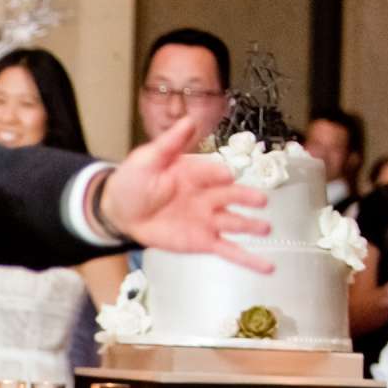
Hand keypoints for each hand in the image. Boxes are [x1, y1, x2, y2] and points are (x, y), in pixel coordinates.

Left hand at [99, 117, 271, 271]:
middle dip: (246, 198)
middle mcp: (209, 195)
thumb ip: (169, 143)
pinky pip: (229, 250)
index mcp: (198, 172)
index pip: (213, 172)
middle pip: (232, 195)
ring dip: (251, 226)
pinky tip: (267, 267)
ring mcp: (209, 219)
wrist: (120, 212)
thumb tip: (187, 120)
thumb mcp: (148, 159)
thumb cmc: (134, 182)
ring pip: (235, 222)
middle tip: (260, 200)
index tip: (225, 175)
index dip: (218, 174)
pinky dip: (248, 259)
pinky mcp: (204, 241)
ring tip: (265, 228)